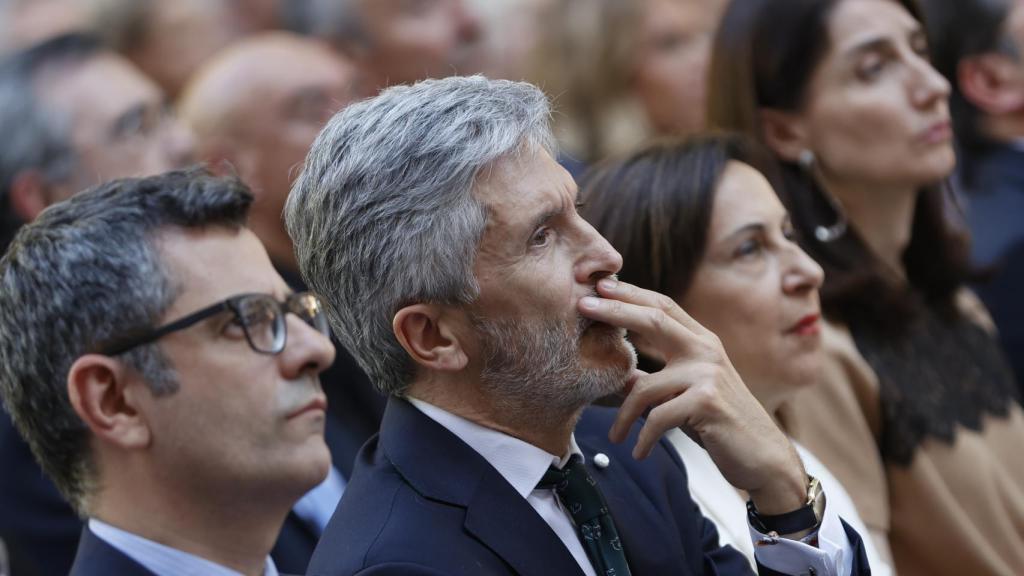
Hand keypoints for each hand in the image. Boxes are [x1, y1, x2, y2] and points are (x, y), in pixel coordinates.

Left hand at [578, 278, 806, 513]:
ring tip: (615, 436)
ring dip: (624, 417)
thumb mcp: (687, 393)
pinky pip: (658, 417)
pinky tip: (638, 452)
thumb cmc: (719, 424)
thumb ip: (660, 378)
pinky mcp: (707, 401)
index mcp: (702, 342)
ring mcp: (708, 374)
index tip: (600, 285)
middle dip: (615, 311)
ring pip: (645, 387)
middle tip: (581, 306)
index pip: (662, 306)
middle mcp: (706, 350)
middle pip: (654, 319)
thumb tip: (621, 372)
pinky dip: (643, 437)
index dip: (631, 293)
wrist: (763, 457)